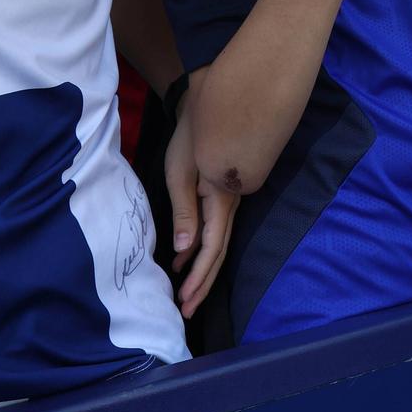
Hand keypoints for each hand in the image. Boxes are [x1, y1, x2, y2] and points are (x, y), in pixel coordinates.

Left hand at [164, 78, 238, 316]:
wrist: (210, 99)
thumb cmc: (193, 133)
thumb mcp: (181, 170)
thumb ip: (185, 210)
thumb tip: (183, 249)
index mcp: (220, 200)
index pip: (210, 248)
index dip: (198, 277)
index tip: (185, 301)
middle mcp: (230, 204)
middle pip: (218, 252)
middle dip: (202, 283)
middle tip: (187, 311)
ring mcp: (230, 198)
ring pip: (219, 242)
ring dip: (203, 268)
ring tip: (186, 293)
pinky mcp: (225, 192)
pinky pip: (217, 228)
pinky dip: (202, 247)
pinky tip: (186, 256)